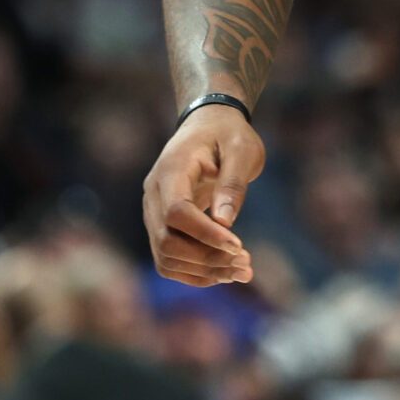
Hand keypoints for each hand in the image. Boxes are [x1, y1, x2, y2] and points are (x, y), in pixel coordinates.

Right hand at [142, 104, 264, 284]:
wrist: (208, 126)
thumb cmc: (227, 134)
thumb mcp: (241, 149)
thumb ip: (232, 183)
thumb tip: (225, 222)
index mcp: (171, 169)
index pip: (176, 212)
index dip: (205, 234)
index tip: (238, 246)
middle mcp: (153, 194)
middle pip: (167, 241)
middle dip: (207, 258)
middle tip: (246, 264)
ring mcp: (153, 212)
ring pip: (166, 257)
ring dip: (203, 271)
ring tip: (243, 271)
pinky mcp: (161, 226)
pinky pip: (169, 260)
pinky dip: (195, 272)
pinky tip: (225, 273)